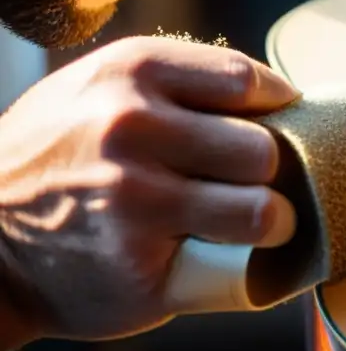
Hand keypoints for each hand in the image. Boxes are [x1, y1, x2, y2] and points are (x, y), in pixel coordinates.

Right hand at [0, 36, 298, 343]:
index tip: (281, 124)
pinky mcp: (142, 273)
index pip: (245, 81)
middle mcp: (131, 132)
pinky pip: (238, 277)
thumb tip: (278, 97)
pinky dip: (247, 272)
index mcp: (130, 73)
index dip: (277, 107)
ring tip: (261, 224)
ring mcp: (135, 205)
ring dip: (274, 223)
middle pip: (263, 152)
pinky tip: (230, 261)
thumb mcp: (98, 87)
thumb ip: (179, 83)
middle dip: (271, 171)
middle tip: (258, 183)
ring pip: (263, 214)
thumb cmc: (59, 154)